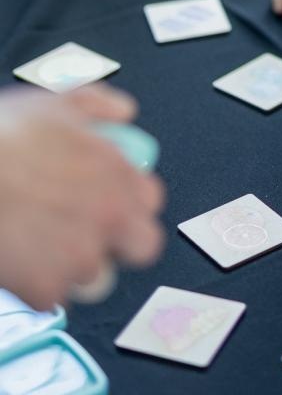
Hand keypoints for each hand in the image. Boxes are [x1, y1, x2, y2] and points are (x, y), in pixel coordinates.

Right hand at [0, 84, 164, 308]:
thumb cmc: (3, 136)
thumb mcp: (56, 102)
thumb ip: (99, 105)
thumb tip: (124, 112)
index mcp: (117, 174)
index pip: (151, 200)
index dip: (131, 200)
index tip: (113, 200)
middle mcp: (109, 217)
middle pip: (143, 246)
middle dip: (121, 243)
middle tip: (89, 232)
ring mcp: (80, 257)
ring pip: (91, 273)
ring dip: (70, 261)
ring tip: (35, 235)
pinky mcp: (46, 289)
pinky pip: (49, 294)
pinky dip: (33, 282)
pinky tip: (15, 253)